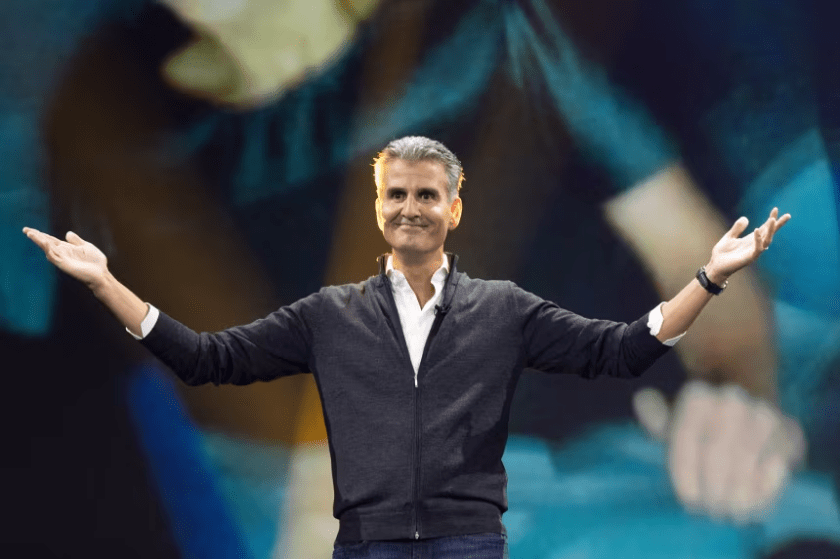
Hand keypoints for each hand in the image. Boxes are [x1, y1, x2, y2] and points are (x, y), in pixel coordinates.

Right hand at [23, 228, 108, 288]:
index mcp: (67, 248)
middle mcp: (62, 253)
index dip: (41, 235)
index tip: (30, 230)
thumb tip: (67, 233)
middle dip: (36, 237)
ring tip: (31, 233)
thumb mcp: (86, 247)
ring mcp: (62, 259)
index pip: (51, 240)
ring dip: (39, 241)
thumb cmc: (95, 263)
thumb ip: (76, 241)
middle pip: (46, 243)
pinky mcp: (64, 264)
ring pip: (47, 249)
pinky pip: (54, 256)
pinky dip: (48, 249)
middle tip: (25, 230)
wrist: (101, 274)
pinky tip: (44, 242)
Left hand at [634, 381, 805, 522]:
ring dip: (737, 494)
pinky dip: (763, 490)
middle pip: (717, 453)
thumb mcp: (670, 423)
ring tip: (728, 511)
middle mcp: (732, 397)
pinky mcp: (789, 431)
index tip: (687, 500)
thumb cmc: (696, 428)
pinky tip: (753, 506)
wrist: (741, 410)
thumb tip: (642, 400)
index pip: (686, 437)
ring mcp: (763, 412)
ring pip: (747, 461)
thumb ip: (655, 416)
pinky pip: (776, 465)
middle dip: (712, 488)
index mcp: (697, 394)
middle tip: (709, 511)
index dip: (685, 473)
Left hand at [705, 208, 790, 282]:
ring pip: (767, 240)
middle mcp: (755, 245)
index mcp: (751, 239)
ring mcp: (753, 252)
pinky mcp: (749, 258)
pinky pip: (757, 248)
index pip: (764, 228)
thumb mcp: (729, 237)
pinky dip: (758, 239)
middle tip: (788, 215)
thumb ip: (737, 228)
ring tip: (773, 219)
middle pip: (770, 233)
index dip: (771, 219)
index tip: (776, 209)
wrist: (715, 266)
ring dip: (770, 230)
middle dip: (778, 224)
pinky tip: (756, 230)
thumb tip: (746, 218)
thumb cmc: (722, 253)